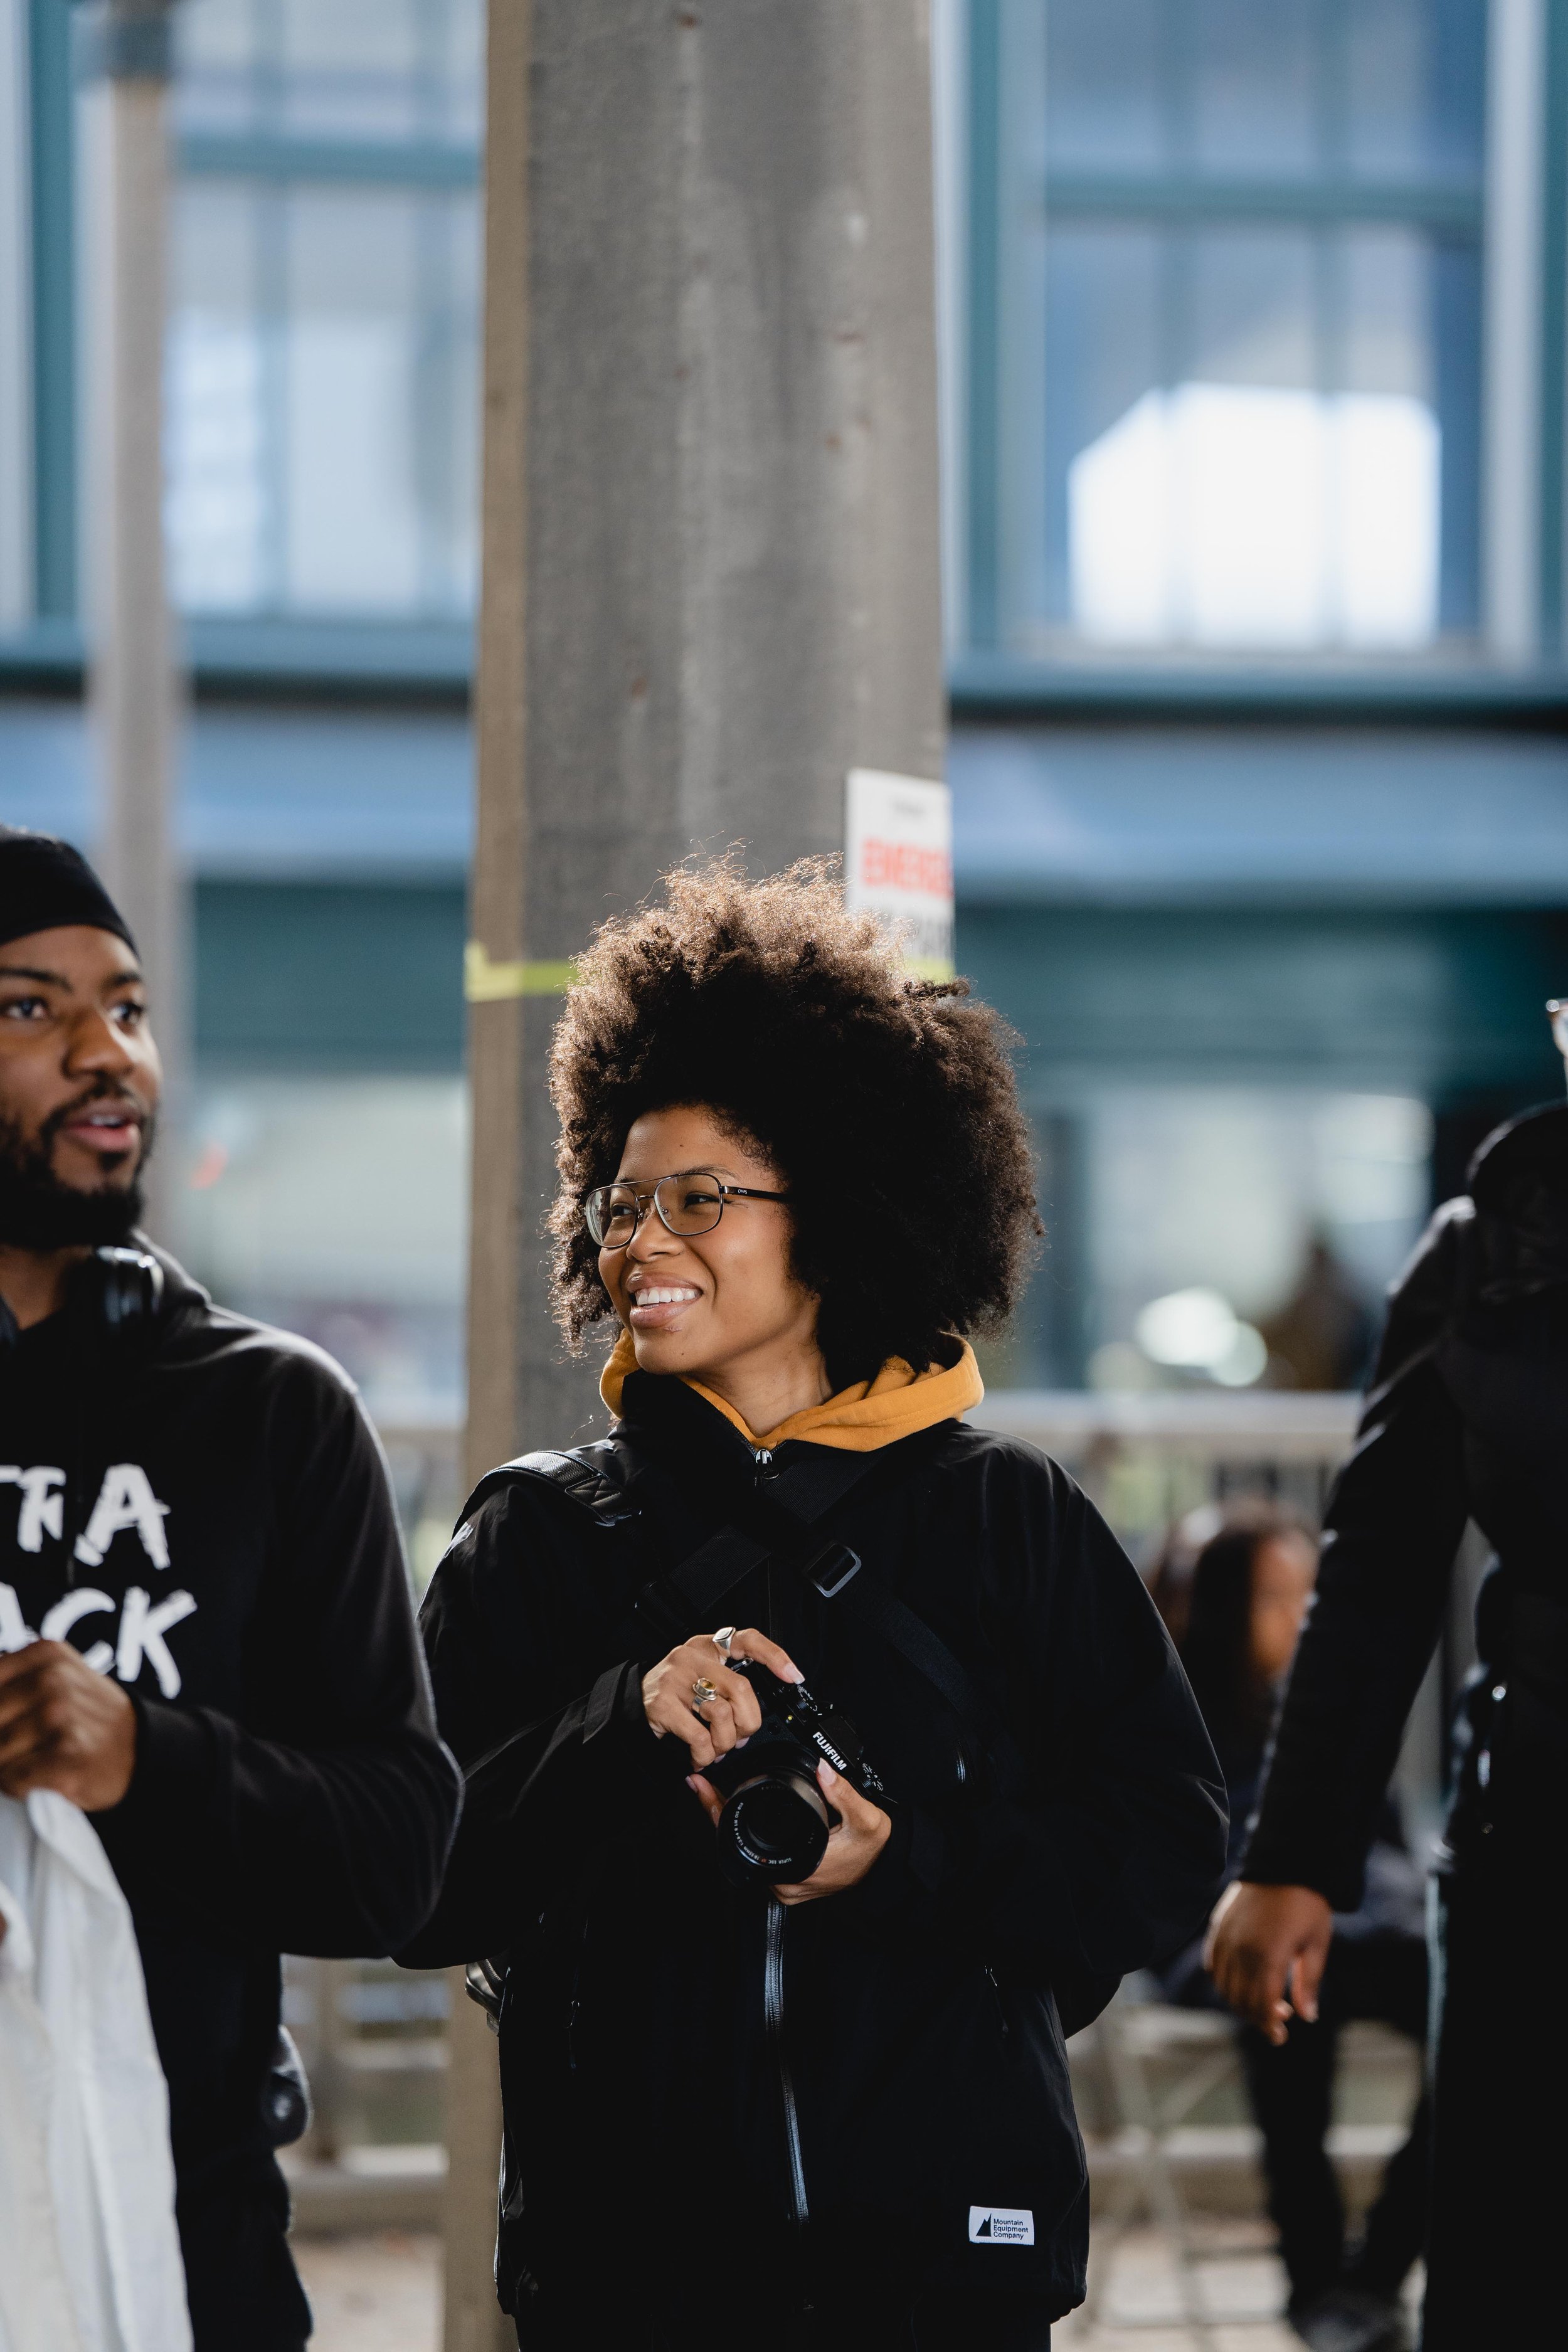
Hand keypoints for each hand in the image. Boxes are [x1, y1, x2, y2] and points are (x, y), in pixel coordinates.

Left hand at [0, 1640, 137, 1810]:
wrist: (138, 1748)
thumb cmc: (84, 1715)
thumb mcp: (55, 1676)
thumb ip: (9, 1682)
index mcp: (45, 1654)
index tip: (7, 1722)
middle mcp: (52, 1680)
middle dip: (0, 1741)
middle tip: (18, 1746)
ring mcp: (60, 1717)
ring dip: (5, 1766)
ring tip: (30, 1762)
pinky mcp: (66, 1757)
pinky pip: (11, 1779)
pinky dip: (17, 1786)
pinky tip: (38, 1778)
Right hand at [641, 1625, 802, 1771]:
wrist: (628, 1705)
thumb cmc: (673, 1694)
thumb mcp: (701, 1677)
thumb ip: (728, 1687)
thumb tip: (753, 1718)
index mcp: (708, 1647)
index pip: (747, 1639)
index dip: (774, 1656)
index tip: (794, 1676)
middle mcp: (692, 1657)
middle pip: (741, 1689)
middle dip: (748, 1722)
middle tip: (740, 1737)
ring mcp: (676, 1679)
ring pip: (722, 1714)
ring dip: (724, 1743)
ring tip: (716, 1749)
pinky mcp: (663, 1704)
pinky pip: (700, 1736)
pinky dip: (705, 1755)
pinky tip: (699, 1756)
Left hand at [686, 1759, 891, 1904]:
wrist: (885, 1866)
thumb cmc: (874, 1848)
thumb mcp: (863, 1818)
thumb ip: (841, 1792)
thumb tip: (821, 1768)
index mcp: (796, 1870)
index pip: (743, 1842)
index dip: (720, 1814)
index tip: (705, 1790)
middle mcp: (785, 1884)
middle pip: (738, 1847)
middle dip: (719, 1814)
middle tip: (704, 1784)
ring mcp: (785, 1885)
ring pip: (746, 1852)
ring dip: (731, 1824)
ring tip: (715, 1794)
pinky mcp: (789, 1881)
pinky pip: (759, 1856)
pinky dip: (747, 1833)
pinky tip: (738, 1813)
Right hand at [1205, 1879, 1333, 2045]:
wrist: (1286, 1862)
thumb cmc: (1308, 1905)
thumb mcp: (1317, 1946)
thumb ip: (1309, 1983)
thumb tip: (1308, 2017)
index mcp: (1268, 1957)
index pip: (1261, 2005)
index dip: (1269, 2026)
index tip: (1280, 2037)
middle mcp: (1241, 1950)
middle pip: (1240, 2000)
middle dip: (1257, 2017)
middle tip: (1277, 2021)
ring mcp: (1226, 1937)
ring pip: (1223, 1985)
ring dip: (1240, 2001)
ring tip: (1261, 2001)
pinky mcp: (1219, 1926)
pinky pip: (1213, 1963)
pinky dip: (1222, 1980)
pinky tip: (1241, 1981)